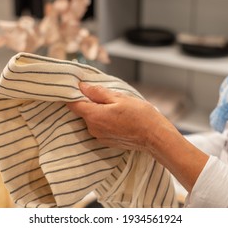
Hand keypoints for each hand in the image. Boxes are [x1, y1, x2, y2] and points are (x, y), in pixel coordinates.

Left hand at [67, 82, 208, 191]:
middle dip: (89, 101)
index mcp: (94, 116)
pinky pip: (99, 127)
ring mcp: (99, 137)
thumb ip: (98, 93)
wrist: (155, 137)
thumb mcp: (119, 98)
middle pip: (83, 112)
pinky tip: (117, 117)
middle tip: (103, 94)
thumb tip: (82, 87)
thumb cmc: (140, 115)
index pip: (73, 104)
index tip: (76, 86)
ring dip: (98, 111)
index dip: (72, 94)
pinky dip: (104, 120)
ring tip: (114, 106)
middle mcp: (93, 129)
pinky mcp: (106, 142)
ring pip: (91, 119)